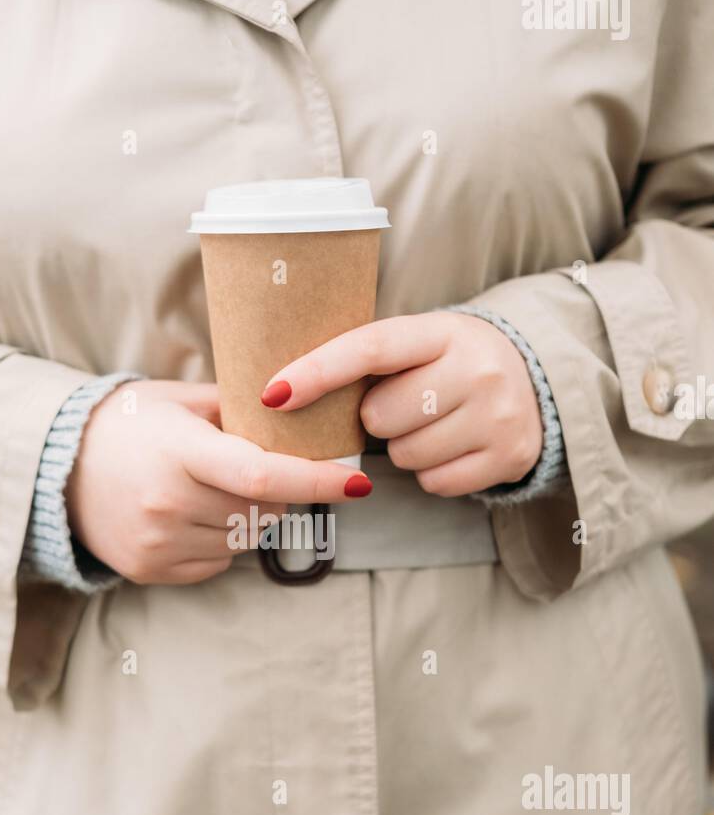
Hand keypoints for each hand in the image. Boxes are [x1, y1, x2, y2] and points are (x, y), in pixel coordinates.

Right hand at [65, 379, 370, 584]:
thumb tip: (306, 414)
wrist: (58, 469)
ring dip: (248, 515)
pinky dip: (221, 539)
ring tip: (210, 487)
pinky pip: (218, 560)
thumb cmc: (128, 425)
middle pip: (263, 508)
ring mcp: (159, 542)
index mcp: (179, 451)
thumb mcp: (179, 401)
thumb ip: (239, 409)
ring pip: (245, 537)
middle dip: (278, 490)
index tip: (358, 481)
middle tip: (256, 466)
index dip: (316, 480)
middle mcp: (168, 502)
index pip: (262, 473)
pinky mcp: (152, 570)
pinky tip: (189, 513)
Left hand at [260, 312, 543, 495]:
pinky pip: (435, 482)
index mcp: (444, 332)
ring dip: (405, 448)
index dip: (317, 372)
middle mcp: (477, 370)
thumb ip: (368, 357)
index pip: (370, 348)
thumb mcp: (421, 342)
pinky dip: (432, 472)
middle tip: (405, 404)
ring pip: (406, 456)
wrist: (538, 379)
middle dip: (378, 419)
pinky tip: (452, 447)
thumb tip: (283, 391)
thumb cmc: (452, 362)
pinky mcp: (509, 457)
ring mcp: (497, 416)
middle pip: (381, 417)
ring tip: (432, 424)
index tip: (274, 393)